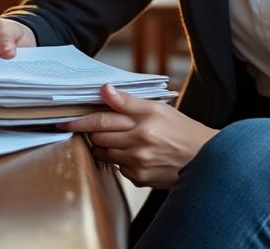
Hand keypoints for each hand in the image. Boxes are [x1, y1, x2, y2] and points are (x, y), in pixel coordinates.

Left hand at [58, 84, 216, 188]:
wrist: (205, 159)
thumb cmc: (181, 130)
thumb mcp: (158, 108)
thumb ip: (128, 101)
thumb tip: (104, 89)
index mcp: (144, 121)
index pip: (102, 120)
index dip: (80, 120)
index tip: (64, 121)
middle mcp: (140, 143)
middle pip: (99, 138)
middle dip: (93, 133)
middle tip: (94, 127)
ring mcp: (138, 163)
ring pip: (105, 154)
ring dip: (104, 146)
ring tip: (117, 139)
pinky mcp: (139, 179)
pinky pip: (118, 168)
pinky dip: (120, 160)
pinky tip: (134, 154)